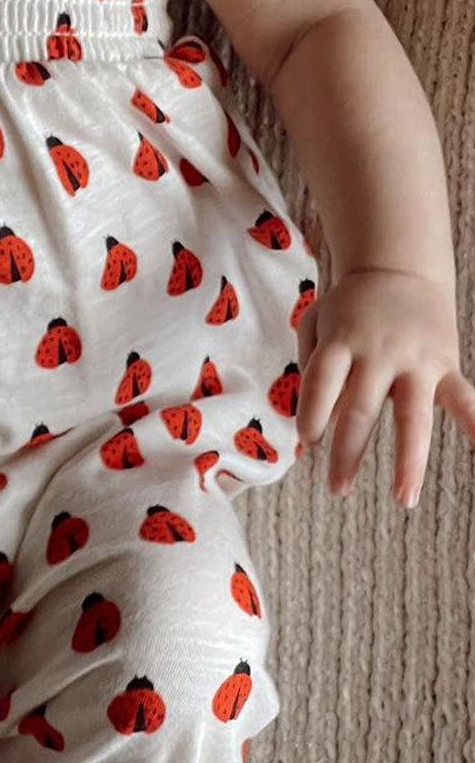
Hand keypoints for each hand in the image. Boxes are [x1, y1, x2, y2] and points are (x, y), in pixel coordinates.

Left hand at [295, 267, 474, 507]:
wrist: (398, 269)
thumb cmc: (349, 308)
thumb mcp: (318, 321)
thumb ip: (312, 365)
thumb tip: (321, 422)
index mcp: (341, 340)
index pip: (321, 383)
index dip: (312, 414)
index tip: (309, 441)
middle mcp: (377, 352)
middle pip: (360, 408)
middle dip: (348, 452)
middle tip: (337, 487)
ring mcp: (414, 360)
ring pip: (412, 417)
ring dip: (408, 460)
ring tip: (404, 498)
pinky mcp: (444, 365)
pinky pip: (463, 398)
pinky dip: (474, 423)